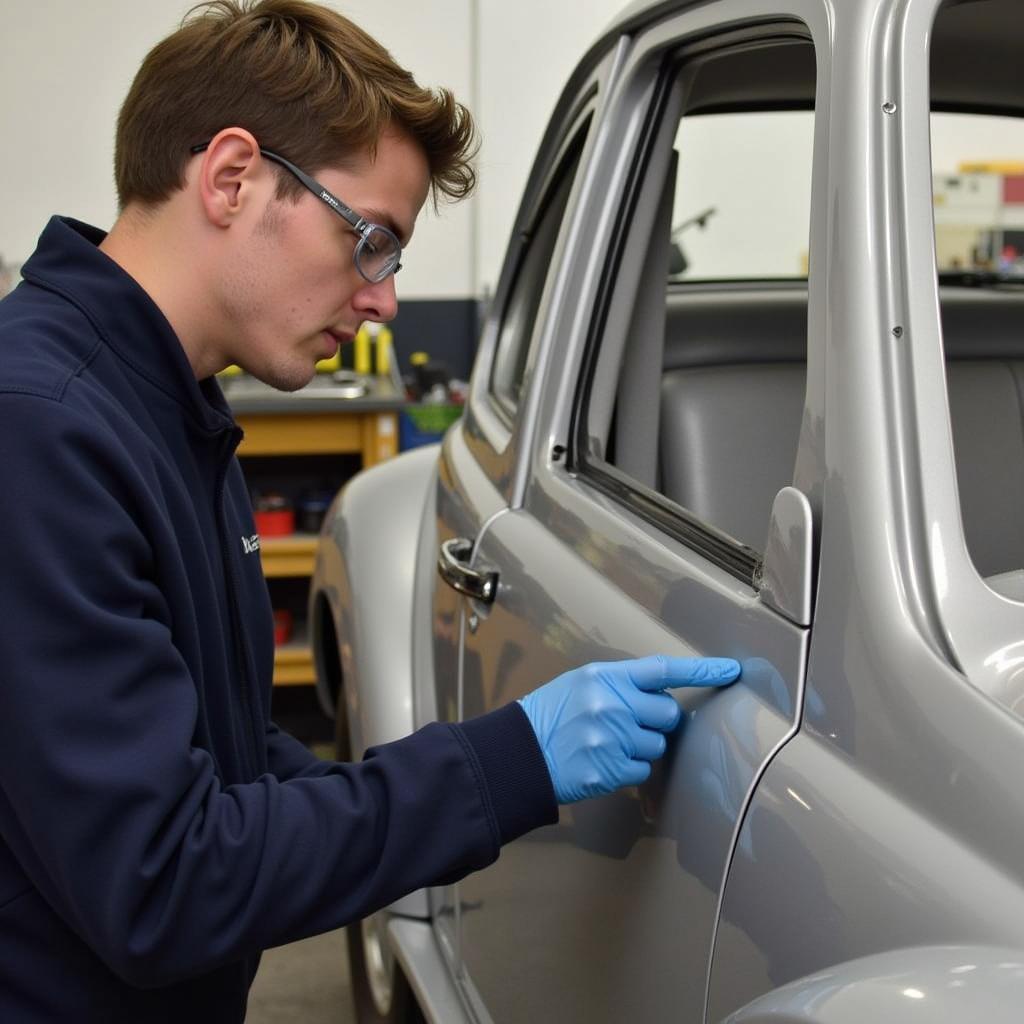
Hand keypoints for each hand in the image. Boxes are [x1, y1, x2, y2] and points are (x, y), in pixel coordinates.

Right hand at [519, 655, 740, 802]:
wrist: (519, 753)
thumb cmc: (551, 715)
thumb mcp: (581, 684)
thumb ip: (620, 686)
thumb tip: (659, 696)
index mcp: (605, 677)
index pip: (663, 670)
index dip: (700, 671)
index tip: (731, 671)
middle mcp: (613, 705)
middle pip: (669, 713)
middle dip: (658, 721)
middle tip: (630, 724)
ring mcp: (613, 739)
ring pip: (658, 746)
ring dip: (641, 747)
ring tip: (608, 744)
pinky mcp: (611, 770)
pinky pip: (642, 771)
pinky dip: (628, 770)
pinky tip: (604, 762)